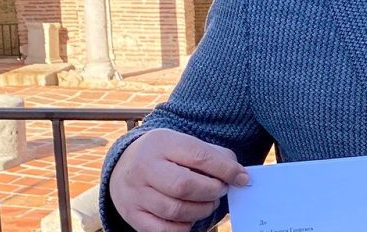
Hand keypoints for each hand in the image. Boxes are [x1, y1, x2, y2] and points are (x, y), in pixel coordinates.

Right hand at [109, 129, 249, 230]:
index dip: (225, 170)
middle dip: (211, 192)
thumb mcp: (185, 144)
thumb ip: (214, 156)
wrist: (124, 165)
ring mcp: (135, 193)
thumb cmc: (166, 156)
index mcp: (161, 143)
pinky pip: (163, 230)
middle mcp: (143, 167)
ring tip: (207, 203)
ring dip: (201, 210)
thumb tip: (240, 176)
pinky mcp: (132, 215)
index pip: (198, 157)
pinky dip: (184, 227)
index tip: (242, 178)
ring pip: (175, 210)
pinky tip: (190, 217)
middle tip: (220, 190)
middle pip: (184, 186)